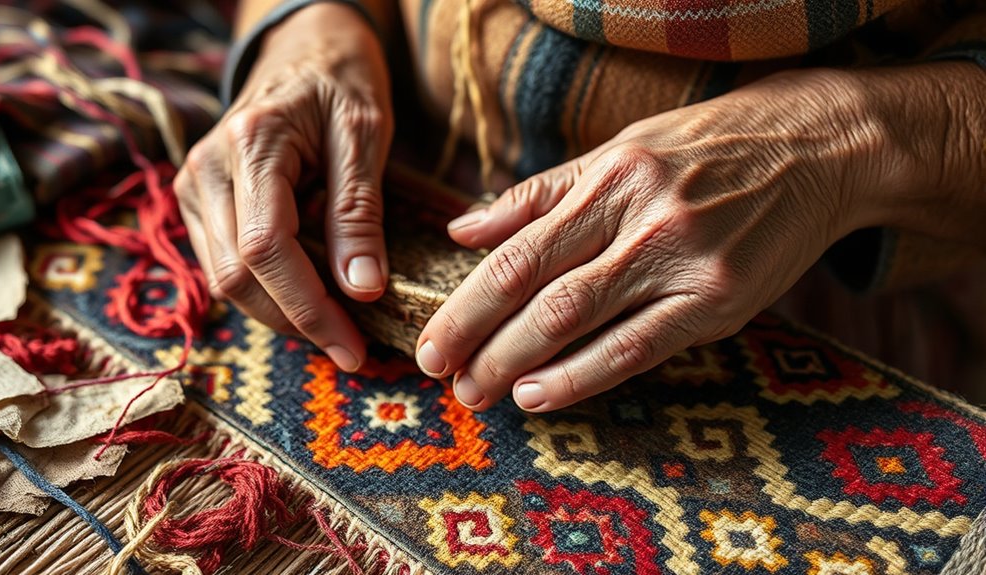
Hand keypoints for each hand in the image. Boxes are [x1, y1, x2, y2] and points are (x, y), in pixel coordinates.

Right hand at [175, 4, 392, 370]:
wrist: (303, 46)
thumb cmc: (341, 80)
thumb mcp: (366, 133)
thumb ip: (359, 210)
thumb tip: (361, 288)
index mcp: (250, 144)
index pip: (265, 249)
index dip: (307, 307)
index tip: (352, 346)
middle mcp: (206, 169)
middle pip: (236, 276)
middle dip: (295, 322)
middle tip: (351, 349)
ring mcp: (194, 187)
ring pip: (224, 279)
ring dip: (279, 314)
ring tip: (337, 329)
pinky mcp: (199, 202)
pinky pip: (224, 265)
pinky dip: (267, 292)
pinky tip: (310, 300)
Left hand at [416, 69, 911, 410]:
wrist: (818, 148)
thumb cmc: (706, 149)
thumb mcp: (619, 151)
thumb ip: (539, 195)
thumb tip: (463, 229)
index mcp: (610, 177)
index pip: (517, 252)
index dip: (467, 303)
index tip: (431, 343)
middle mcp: (642, 217)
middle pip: (541, 292)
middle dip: (483, 342)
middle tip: (445, 380)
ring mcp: (685, 260)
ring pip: (583, 320)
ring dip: (522, 365)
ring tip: (480, 394)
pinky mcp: (721, 300)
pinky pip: (640, 347)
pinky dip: (584, 375)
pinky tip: (542, 394)